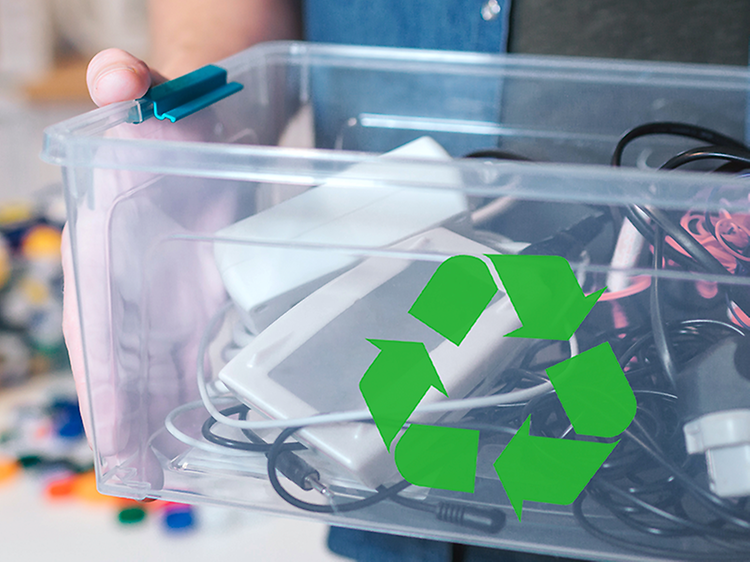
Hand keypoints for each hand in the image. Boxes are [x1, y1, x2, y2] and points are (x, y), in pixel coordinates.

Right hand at [67, 49, 228, 470]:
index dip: (105, 384)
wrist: (198, 136)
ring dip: (156, 421)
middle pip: (119, 365)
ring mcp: (154, 300)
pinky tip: (198, 429)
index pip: (96, 324)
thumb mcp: (161, 104)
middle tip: (146, 480)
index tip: (117, 440)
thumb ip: (140, 93)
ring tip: (170, 475)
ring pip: (148, 371)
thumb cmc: (172, 125)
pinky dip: (184, 396)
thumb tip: (117, 73)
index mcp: (103, 247)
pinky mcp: (188, 306)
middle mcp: (122, 285)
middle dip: (130, 422)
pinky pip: (181, 359)